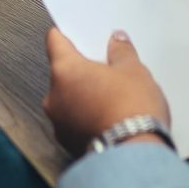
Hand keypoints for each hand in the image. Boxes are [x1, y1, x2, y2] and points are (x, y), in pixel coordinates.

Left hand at [43, 28, 171, 156]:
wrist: (134, 155)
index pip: (55, 42)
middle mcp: (54, 97)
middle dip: (83, 70)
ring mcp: (60, 123)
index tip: (72, 33)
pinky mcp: (69, 144)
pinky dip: (88, 118)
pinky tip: (110, 117)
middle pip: (63, 73)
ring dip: (84, 96)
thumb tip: (117, 42)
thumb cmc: (131, 111)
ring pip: (69, 100)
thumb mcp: (134, 71)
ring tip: (113, 96)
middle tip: (107, 67)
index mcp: (65, 70)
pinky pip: (75, 122)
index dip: (66, 35)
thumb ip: (121, 52)